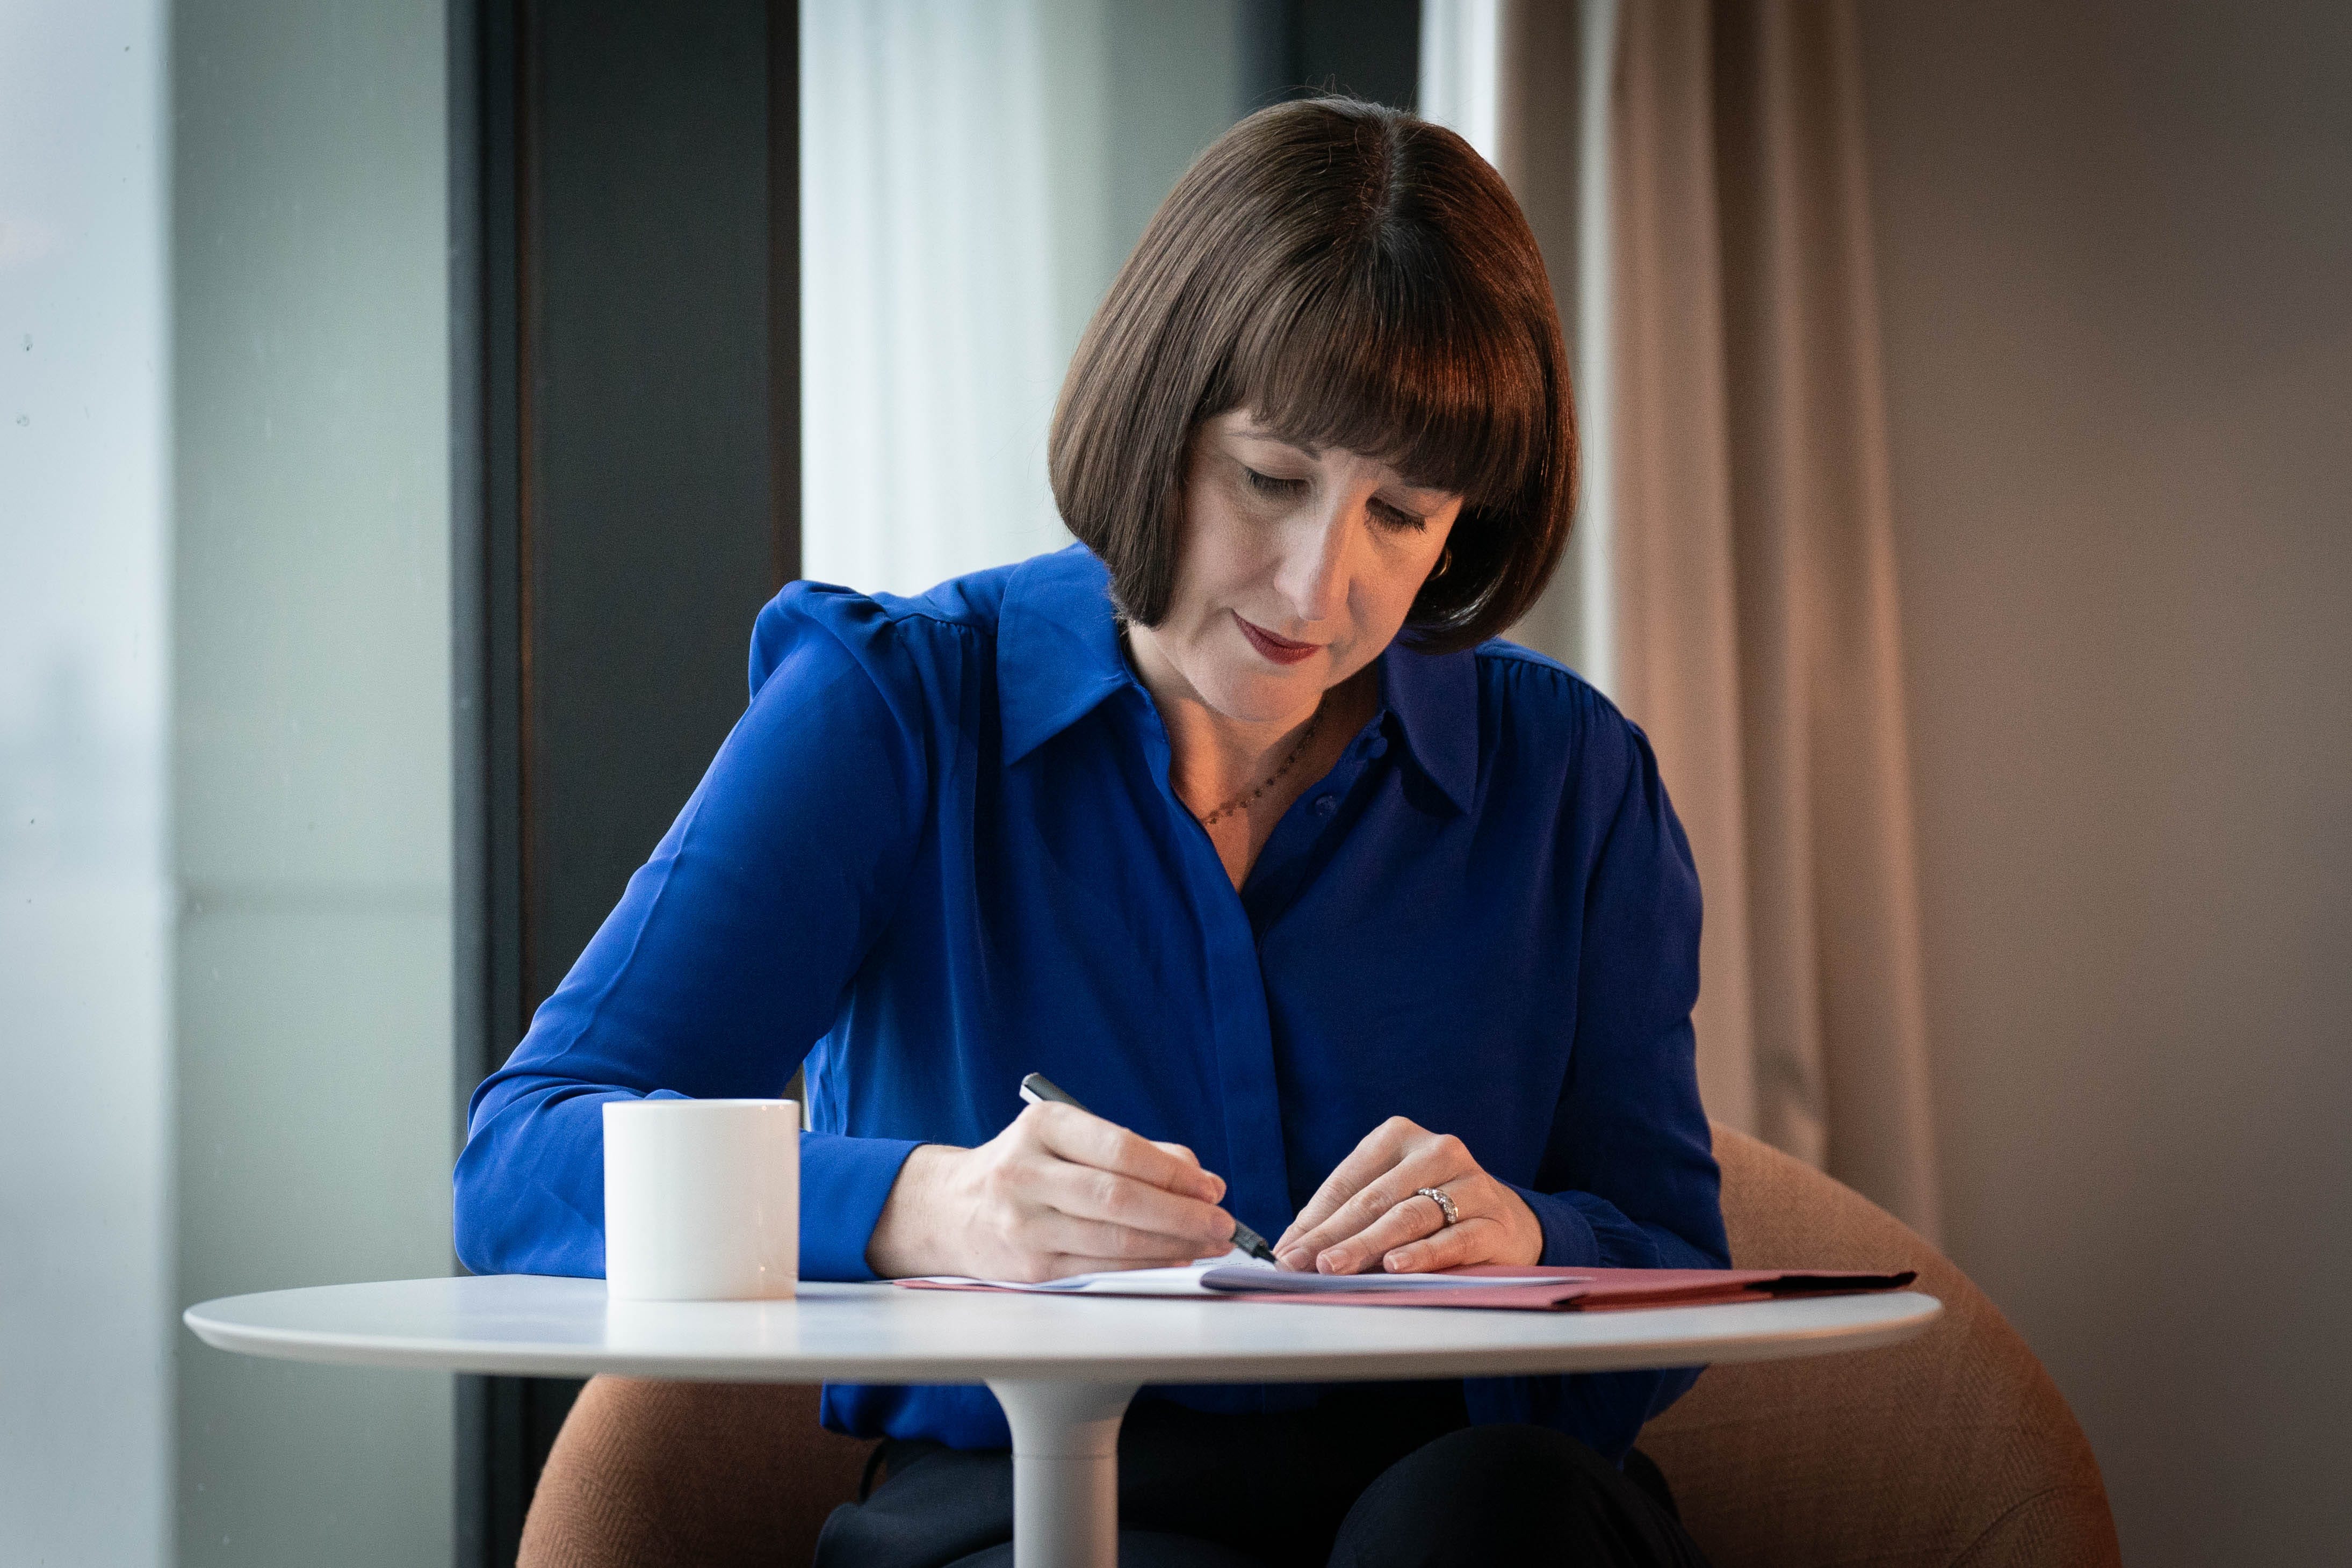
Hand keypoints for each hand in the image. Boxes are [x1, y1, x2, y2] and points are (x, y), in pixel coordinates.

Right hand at [865, 1102, 1238, 1280]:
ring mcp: (1024, 1224)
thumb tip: (1202, 1180)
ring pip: (1114, 1240)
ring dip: (1173, 1245)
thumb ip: (1138, 1152)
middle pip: (1119, 1199)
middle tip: (1222, 1223)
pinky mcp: (1029, 1268)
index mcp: (1042, 1127)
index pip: (1120, 1149)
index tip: (1211, 1188)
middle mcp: (1026, 1174)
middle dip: (1182, 1215)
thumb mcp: (1069, 1139)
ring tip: (1209, 1244)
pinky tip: (1175, 1259)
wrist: (953, 1209)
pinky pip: (1101, 1268)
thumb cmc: (1030, 1168)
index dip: (1174, 1173)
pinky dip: (1145, 1265)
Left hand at [1274, 1116, 1544, 1274]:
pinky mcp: (1494, 1220)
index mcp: (1399, 1136)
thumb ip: (1340, 1219)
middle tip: (1304, 1264)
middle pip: (1375, 1198)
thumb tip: (1288, 1249)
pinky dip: (1422, 1254)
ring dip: (1369, 1244)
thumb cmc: (1429, 1209)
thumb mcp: (1385, 1200)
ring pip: (1410, 1215)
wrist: (1506, 1222)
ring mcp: (1470, 1183)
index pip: (1348, 1181)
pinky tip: (1396, 1266)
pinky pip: (1454, 1238)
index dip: (1315, 1220)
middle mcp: (1437, 1151)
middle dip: (1334, 1236)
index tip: (1286, 1253)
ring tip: (1336, 1267)